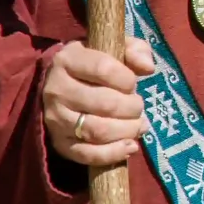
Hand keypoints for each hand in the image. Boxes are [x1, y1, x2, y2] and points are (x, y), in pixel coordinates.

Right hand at [41, 39, 151, 167]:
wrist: (62, 85)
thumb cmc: (95, 66)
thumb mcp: (114, 48)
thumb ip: (136, 50)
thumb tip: (148, 68)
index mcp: (67, 60)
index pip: (102, 68)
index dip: (127, 79)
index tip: (133, 83)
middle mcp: (56, 90)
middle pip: (104, 103)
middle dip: (131, 107)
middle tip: (138, 106)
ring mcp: (55, 119)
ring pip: (96, 130)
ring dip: (127, 130)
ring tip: (139, 125)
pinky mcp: (59, 142)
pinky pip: (86, 154)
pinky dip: (113, 153)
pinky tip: (131, 146)